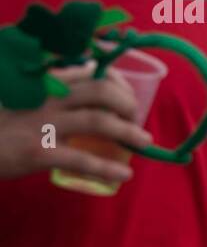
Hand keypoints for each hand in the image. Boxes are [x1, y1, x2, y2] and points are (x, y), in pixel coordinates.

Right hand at [0, 63, 152, 181]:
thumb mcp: (22, 95)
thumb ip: (50, 89)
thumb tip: (86, 92)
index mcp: (43, 81)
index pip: (91, 71)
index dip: (118, 83)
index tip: (128, 96)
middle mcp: (46, 97)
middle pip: (102, 90)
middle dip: (128, 104)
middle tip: (136, 119)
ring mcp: (42, 124)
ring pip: (99, 121)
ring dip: (129, 132)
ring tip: (144, 142)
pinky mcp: (37, 153)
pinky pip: (82, 160)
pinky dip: (108, 168)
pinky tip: (124, 174)